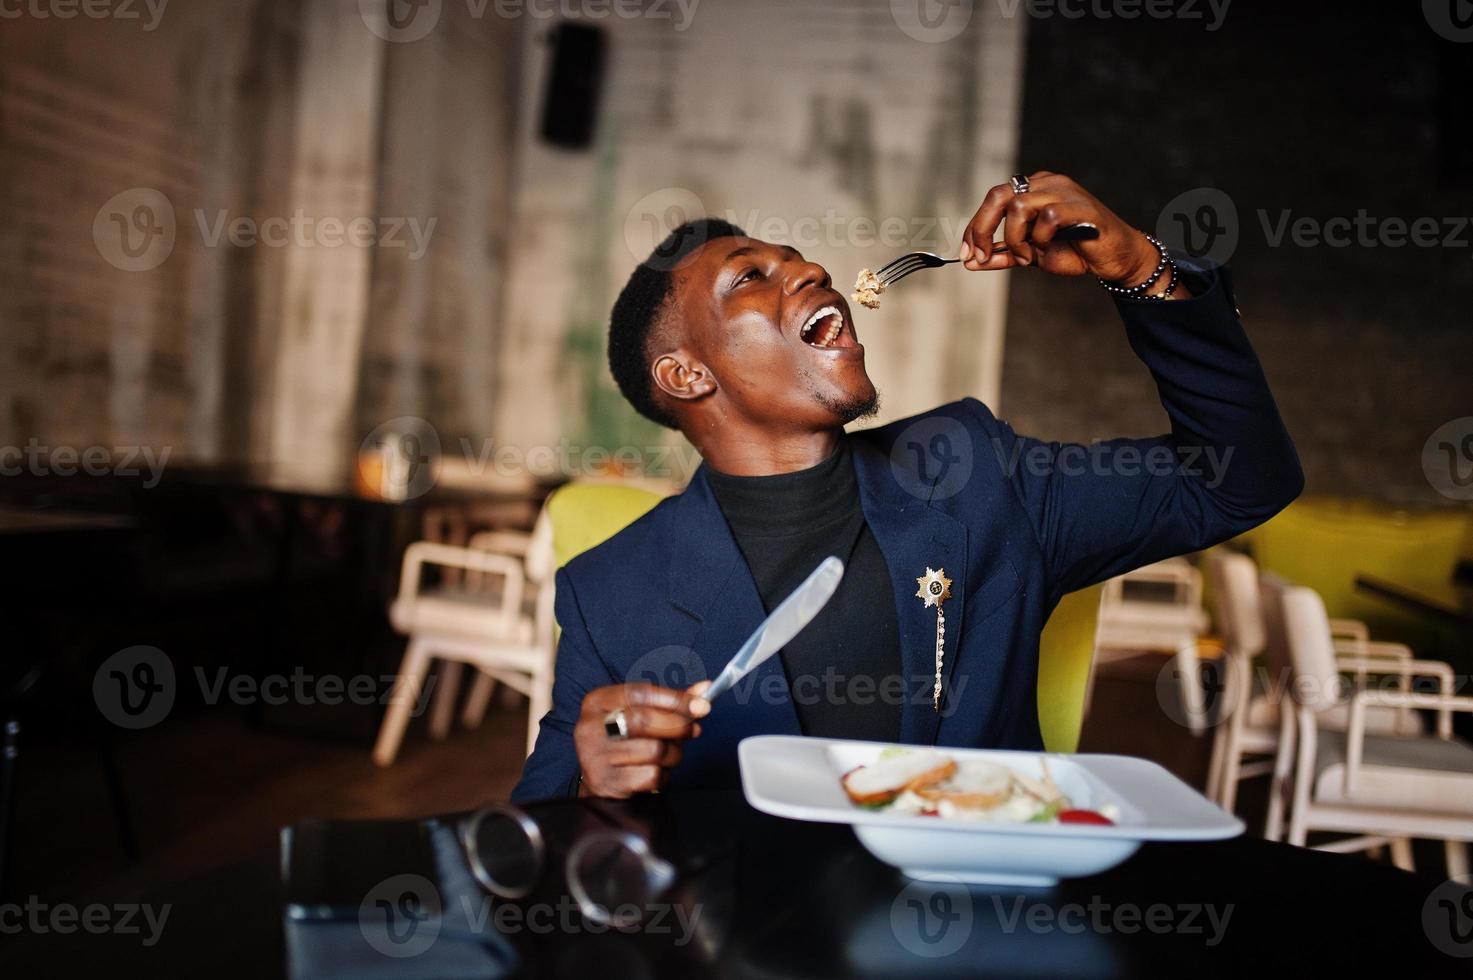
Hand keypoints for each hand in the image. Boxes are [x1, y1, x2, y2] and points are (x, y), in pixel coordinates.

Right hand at [574, 681, 710, 797]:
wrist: (599, 779)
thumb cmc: (625, 740)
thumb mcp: (640, 714)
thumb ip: (671, 702)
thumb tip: (705, 689)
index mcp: (597, 701)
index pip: (639, 694)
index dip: (674, 699)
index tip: (702, 705)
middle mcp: (590, 727)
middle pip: (644, 721)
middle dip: (678, 726)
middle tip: (695, 730)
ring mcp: (595, 756)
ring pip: (653, 751)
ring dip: (673, 754)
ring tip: (670, 754)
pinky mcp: (606, 782)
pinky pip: (651, 776)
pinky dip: (663, 775)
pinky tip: (657, 772)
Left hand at [958, 172, 1161, 284]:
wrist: (1113, 258)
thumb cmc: (1075, 251)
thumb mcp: (1031, 255)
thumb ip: (1003, 255)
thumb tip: (971, 261)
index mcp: (1032, 189)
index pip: (993, 200)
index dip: (975, 226)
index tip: (966, 253)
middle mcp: (1045, 183)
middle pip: (999, 195)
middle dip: (982, 228)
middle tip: (981, 255)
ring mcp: (1063, 190)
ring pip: (1019, 205)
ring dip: (1015, 238)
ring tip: (1028, 256)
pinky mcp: (1080, 205)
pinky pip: (1047, 216)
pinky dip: (1040, 237)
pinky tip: (1049, 247)